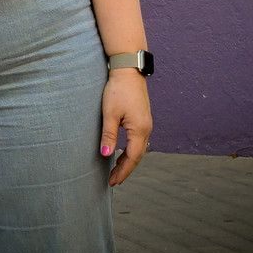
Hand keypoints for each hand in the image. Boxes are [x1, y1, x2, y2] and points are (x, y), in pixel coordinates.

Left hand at [100, 70, 152, 185]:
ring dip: (128, 161)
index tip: (112, 182)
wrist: (129, 70)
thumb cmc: (118, 90)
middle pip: (137, 156)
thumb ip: (109, 135)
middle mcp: (146, 129)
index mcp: (139, 130)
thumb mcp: (110, 113)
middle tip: (113, 181)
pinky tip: (123, 152)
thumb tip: (106, 155)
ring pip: (139, 149)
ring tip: (116, 170)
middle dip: (125, 169)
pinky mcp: (143, 118)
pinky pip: (138, 141)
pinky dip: (131, 150)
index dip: (122, 171)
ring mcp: (146, 124)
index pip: (132, 158)